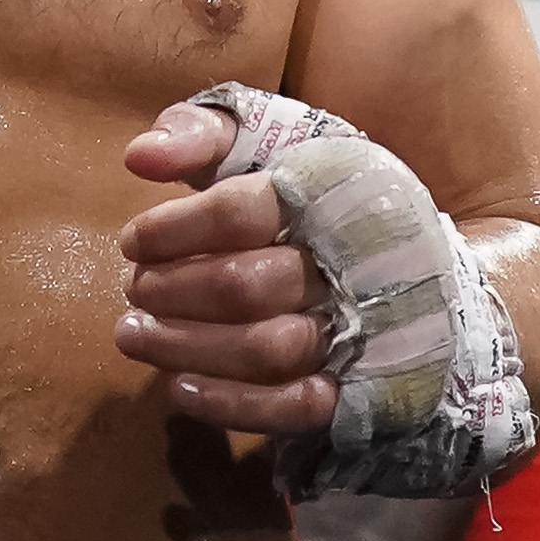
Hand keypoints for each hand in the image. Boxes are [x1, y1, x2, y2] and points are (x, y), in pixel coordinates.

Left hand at [110, 99, 337, 437]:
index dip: (172, 230)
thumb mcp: (260, 141)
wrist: (409, 255)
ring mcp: (360, 329)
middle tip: (131, 290)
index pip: (239, 212)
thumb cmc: (307, 193)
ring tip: (134, 336)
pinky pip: (296, 407)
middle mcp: (349, 261)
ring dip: (188, 348)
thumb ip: (199, 133)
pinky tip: (179, 388)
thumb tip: (139, 156)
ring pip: (267, 349)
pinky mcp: (360, 387)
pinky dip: (231, 404)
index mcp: (327, 190)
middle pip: (246, 287)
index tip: (130, 242)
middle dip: (172, 292)